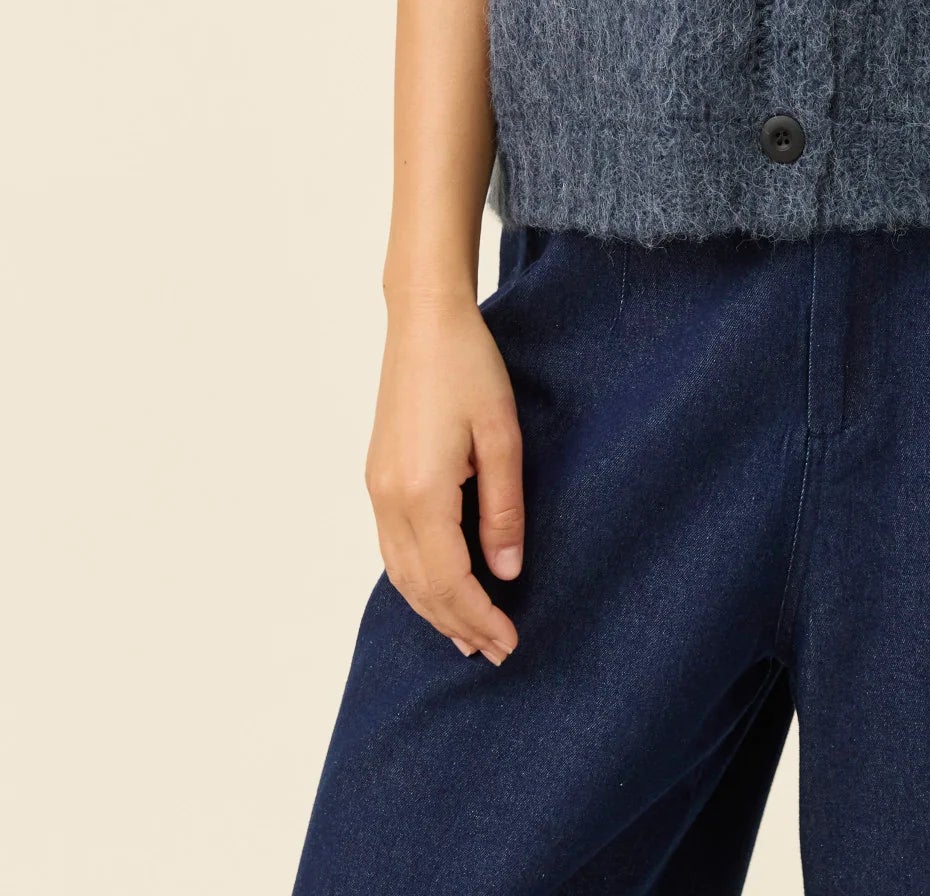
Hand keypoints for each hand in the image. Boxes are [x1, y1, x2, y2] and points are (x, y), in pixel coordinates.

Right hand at [365, 290, 524, 664]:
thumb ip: (504, 510)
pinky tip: (438, 585)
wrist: (423, 321)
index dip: (479, 617)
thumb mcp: (502, 436)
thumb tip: (507, 572)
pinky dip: (416, 579)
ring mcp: (377, 488)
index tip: (510, 642)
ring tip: (466, 635)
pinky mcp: (378, 476)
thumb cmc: (469, 367)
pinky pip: (392, 547)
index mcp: (421, 493)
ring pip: (400, 572)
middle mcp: (389, 499)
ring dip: (433, 608)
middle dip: (457, 624)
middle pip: (419, 587)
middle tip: (495, 652)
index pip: (449, 581)